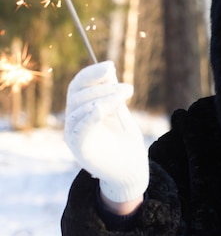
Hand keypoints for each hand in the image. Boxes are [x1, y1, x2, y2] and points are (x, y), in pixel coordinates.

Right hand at [64, 61, 148, 203]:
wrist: (131, 169)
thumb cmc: (125, 140)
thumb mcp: (120, 112)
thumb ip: (112, 93)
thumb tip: (108, 68)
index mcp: (82, 110)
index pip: (78, 86)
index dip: (91, 74)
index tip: (110, 65)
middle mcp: (74, 121)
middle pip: (79, 95)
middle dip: (105, 87)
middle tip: (129, 88)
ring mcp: (74, 135)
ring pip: (81, 109)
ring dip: (105, 98)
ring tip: (125, 96)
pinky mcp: (80, 149)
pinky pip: (81, 129)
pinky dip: (90, 117)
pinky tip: (101, 109)